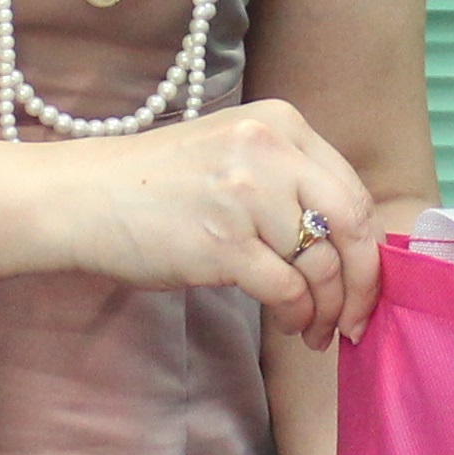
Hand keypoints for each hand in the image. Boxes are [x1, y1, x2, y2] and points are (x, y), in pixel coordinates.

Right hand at [11, 101, 382, 346]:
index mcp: (281, 124)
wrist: (84, 198)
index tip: (367, 282)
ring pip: (321, 265)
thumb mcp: (234, 154)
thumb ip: (289, 180)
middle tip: (358, 319)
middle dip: (364, 282)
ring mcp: (246, 196)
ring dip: (328, 309)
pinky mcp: (223, 243)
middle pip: (350, 225)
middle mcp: (270, 151)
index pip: (352, 191)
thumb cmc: (158, 184)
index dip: (369, 246)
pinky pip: (287, 290)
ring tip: (318, 330)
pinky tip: (292, 325)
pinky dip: (298, 316)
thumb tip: (348, 244)